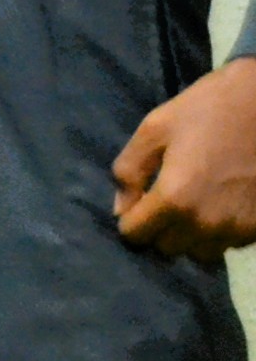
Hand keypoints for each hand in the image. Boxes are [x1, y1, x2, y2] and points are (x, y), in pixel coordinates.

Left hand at [114, 58, 255, 262]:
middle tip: (166, 201)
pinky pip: (232, 243)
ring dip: (192, 235)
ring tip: (196, 204)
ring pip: (202, 252)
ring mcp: (240, 228)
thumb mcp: (155, 128)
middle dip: (160, 229)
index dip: (131, 220)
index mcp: (175, 199)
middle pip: (168, 248)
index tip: (138, 203)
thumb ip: (130, 171)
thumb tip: (120, 208)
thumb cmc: (211, 108)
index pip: (136, 235)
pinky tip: (224, 203)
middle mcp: (207, 223)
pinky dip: (223, 231)